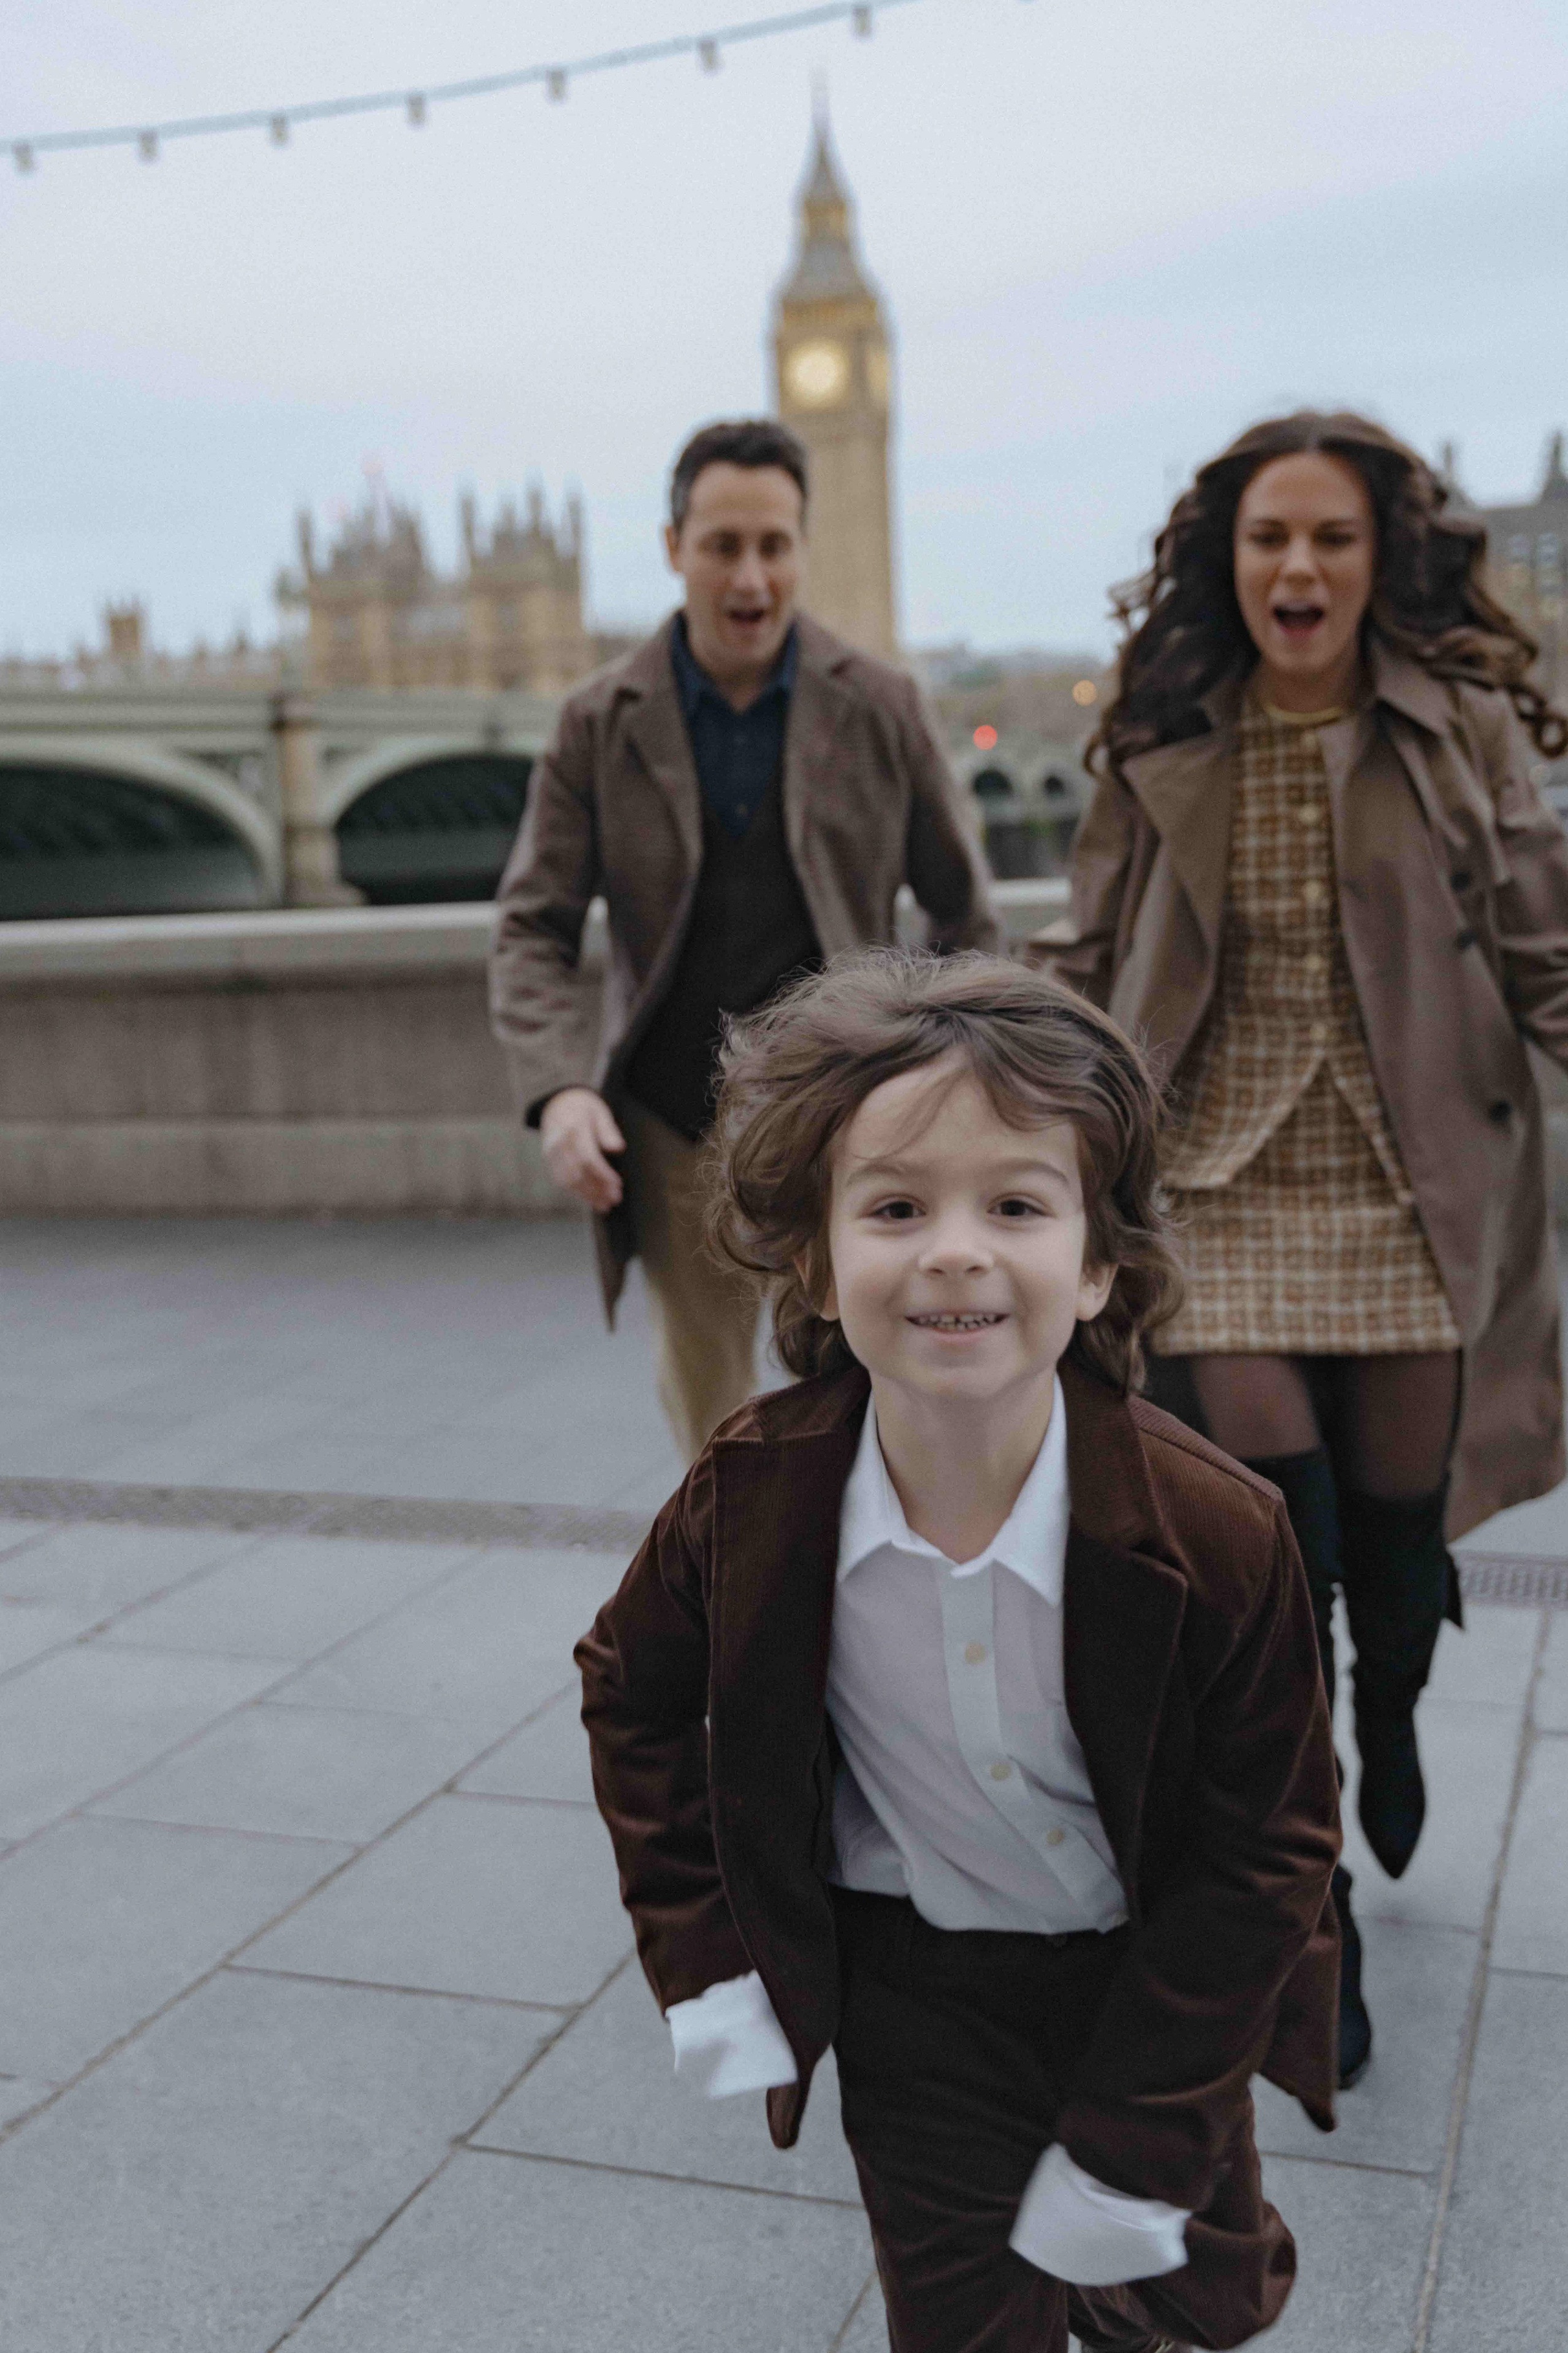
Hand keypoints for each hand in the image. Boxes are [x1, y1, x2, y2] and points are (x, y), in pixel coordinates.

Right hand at [540, 1088, 625, 1212]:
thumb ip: (608, 1130)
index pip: (588, 1158)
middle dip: (597, 1189)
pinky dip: (577, 1193)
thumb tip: (617, 1148)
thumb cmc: (584, 1108)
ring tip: (605, 1205)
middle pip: (578, 1172)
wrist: (558, 1102)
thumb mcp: (600, 1111)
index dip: (603, 1174)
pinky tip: (592, 1199)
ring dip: (588, 1195)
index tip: (618, 1184)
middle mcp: (559, 1142)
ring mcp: (551, 1152)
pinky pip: (561, 1180)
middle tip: (615, 1199)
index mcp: (574, 1128)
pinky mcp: (549, 1160)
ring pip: (568, 1181)